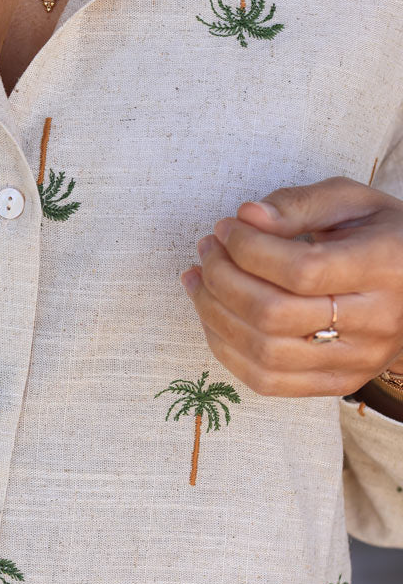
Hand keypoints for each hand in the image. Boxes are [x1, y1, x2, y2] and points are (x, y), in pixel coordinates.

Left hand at [180, 176, 402, 397]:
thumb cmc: (381, 234)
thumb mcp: (352, 201)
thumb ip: (298, 204)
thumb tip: (246, 217)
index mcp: (386, 267)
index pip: (302, 270)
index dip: (250, 249)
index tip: (225, 228)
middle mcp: (377, 322)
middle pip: (276, 314)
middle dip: (224, 279)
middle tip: (207, 251)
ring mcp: (358, 360)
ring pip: (265, 353)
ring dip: (215, 315)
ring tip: (199, 280)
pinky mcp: (338, 382)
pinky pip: (267, 382)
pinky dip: (228, 350)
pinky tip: (213, 317)